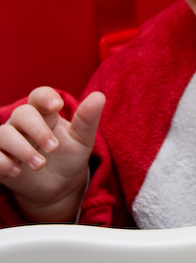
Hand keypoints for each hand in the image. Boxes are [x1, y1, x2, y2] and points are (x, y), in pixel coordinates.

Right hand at [0, 87, 104, 221]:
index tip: (57, 106)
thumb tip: (99, 96)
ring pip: (3, 134)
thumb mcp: (82, 140)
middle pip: (22, 113)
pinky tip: (18, 172)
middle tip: (53, 148)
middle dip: (37, 129)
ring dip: (21, 149)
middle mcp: (24, 124)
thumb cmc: (70, 157)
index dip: (45, 97)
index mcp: (46, 114)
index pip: (39, 96)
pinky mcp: (0, 159)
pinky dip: (2, 162)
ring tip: (40, 164)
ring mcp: (9, 142)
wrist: (59, 187)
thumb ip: (88, 119)